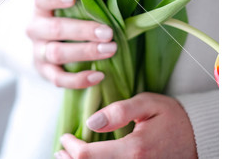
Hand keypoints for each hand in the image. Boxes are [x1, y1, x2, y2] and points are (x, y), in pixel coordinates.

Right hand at [26, 0, 116, 88]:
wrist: (42, 41)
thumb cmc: (65, 15)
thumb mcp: (68, 4)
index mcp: (40, 7)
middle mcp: (36, 28)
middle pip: (56, 29)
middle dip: (83, 30)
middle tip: (108, 32)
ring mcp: (38, 51)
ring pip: (58, 53)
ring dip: (86, 52)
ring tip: (110, 49)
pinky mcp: (44, 71)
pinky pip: (59, 79)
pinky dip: (79, 80)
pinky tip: (99, 75)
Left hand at [56, 93, 196, 158]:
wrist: (196, 138)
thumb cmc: (171, 117)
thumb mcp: (148, 104)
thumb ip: (119, 110)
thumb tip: (91, 122)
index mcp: (133, 150)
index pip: (88, 155)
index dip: (71, 146)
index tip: (65, 136)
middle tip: (61, 150)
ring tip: (70, 158)